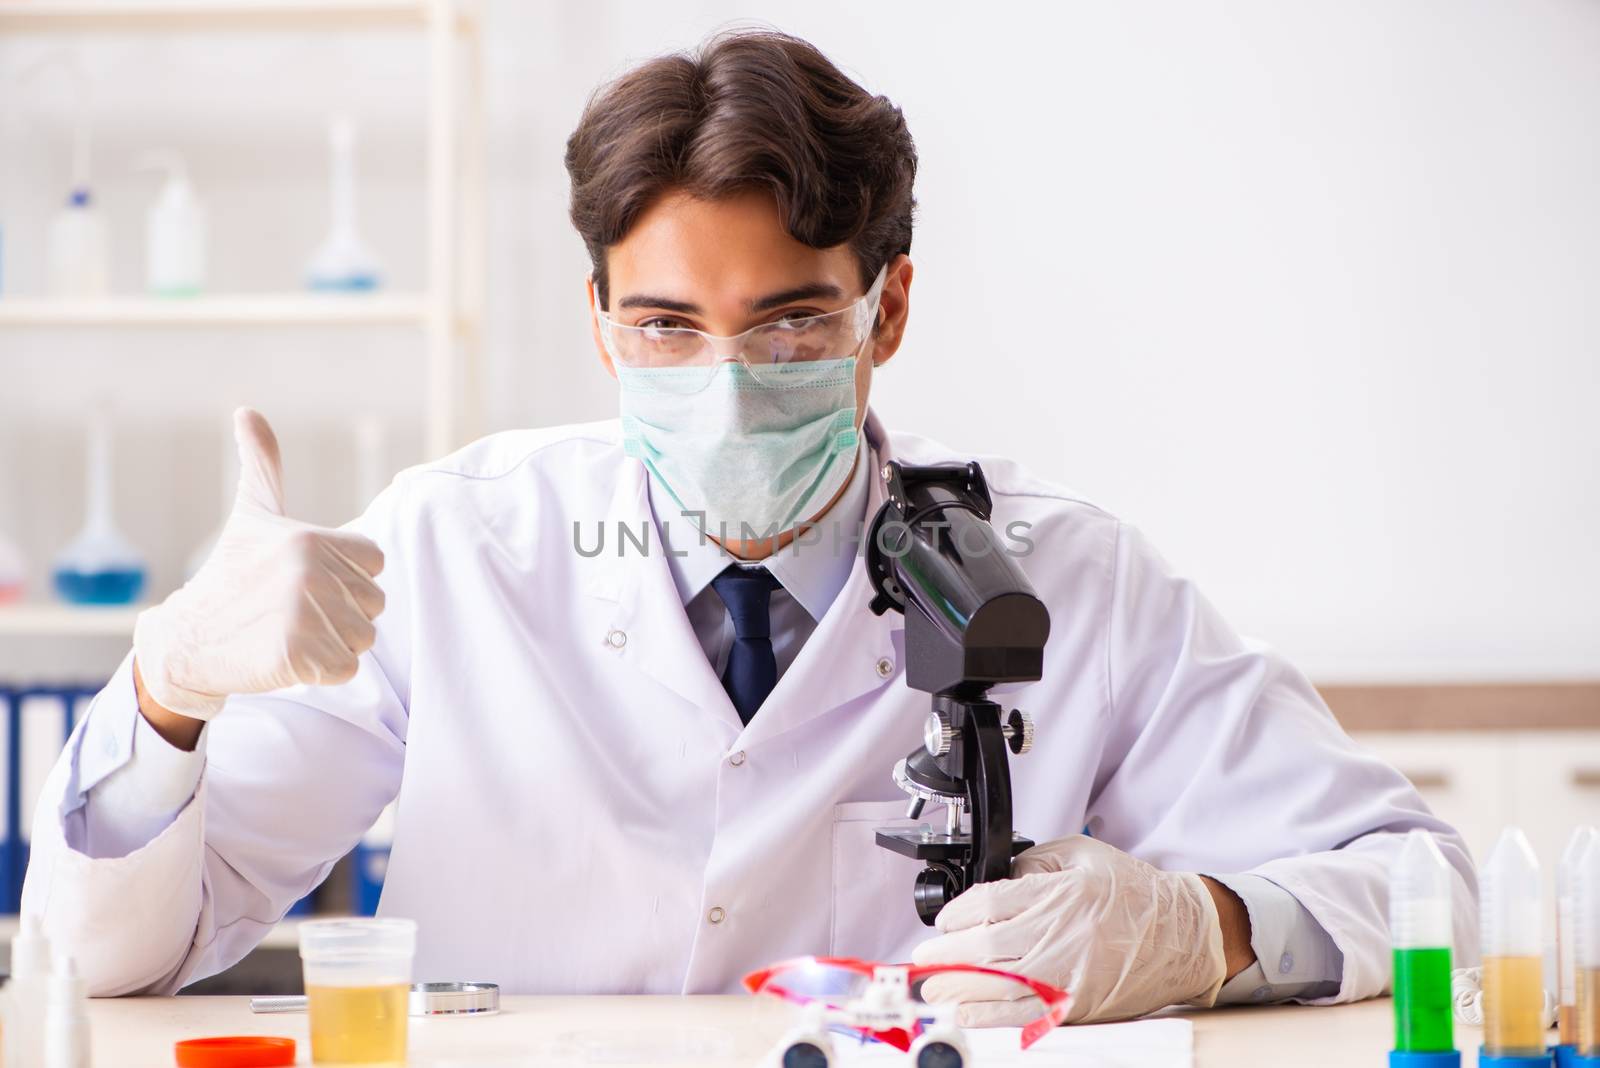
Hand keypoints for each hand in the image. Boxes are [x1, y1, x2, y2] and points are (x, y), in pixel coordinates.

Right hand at [132, 408, 386, 721]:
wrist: (188, 638)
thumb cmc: (232, 574)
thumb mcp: (252, 514)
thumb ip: (264, 465)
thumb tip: (247, 411)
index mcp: (311, 538)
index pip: (375, 563)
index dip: (348, 577)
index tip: (305, 578)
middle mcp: (310, 572)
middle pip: (374, 605)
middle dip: (342, 614)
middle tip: (292, 610)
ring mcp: (303, 615)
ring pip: (363, 639)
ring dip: (332, 643)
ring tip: (288, 631)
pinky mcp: (296, 655)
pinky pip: (345, 669)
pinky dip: (321, 671)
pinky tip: (286, 656)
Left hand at [912, 835, 1229, 1024]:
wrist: (1183, 934)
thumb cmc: (1133, 894)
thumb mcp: (1081, 854)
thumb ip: (1032, 861)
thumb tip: (994, 876)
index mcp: (1059, 893)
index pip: (989, 904)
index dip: (955, 914)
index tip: (944, 920)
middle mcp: (1060, 935)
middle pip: (983, 949)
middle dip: (943, 956)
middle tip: (923, 958)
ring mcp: (1069, 974)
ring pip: (996, 986)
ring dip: (954, 989)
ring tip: (930, 988)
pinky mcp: (1077, 1004)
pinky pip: (1023, 1014)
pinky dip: (988, 1016)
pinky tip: (965, 1013)